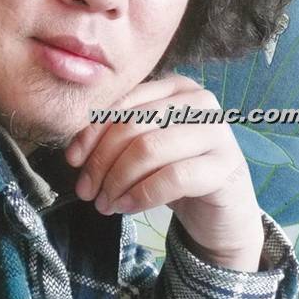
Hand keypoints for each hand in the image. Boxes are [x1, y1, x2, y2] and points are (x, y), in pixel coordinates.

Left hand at [65, 74, 264, 270]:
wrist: (221, 212)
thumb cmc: (176, 173)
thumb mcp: (143, 149)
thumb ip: (115, 138)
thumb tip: (74, 151)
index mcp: (176, 86)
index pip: (122, 103)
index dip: (92, 132)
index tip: (73, 161)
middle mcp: (200, 101)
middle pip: (133, 126)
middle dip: (102, 161)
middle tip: (87, 191)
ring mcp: (217, 131)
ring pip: (149, 150)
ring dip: (118, 181)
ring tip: (105, 202)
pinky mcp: (225, 166)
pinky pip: (172, 177)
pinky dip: (141, 195)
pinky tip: (126, 207)